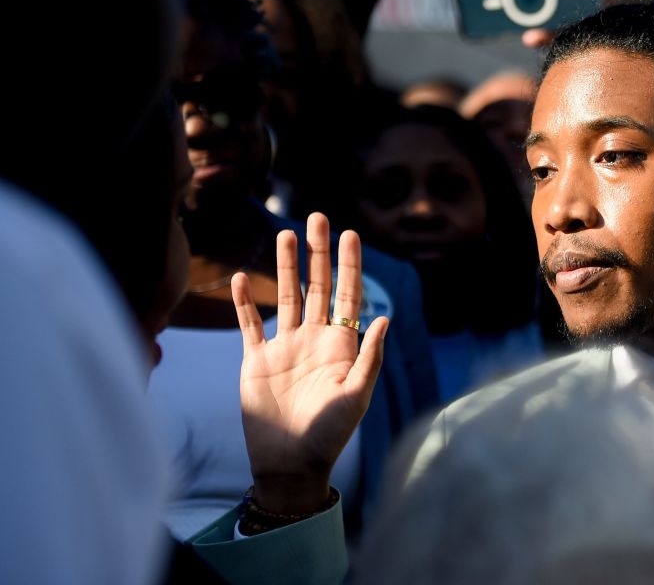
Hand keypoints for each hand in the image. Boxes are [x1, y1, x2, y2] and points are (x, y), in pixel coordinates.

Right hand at [232, 213, 387, 513]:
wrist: (290, 464)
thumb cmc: (329, 434)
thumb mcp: (356, 395)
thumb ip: (369, 357)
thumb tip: (383, 318)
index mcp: (342, 345)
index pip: (349, 295)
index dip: (350, 264)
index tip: (350, 233)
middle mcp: (314, 339)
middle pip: (317, 286)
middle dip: (318, 253)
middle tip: (317, 217)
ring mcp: (284, 347)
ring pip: (285, 296)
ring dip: (284, 267)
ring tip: (285, 233)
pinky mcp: (255, 361)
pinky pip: (249, 325)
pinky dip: (243, 302)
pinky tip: (240, 276)